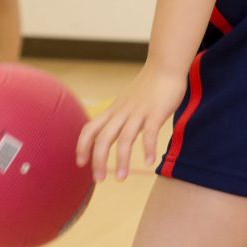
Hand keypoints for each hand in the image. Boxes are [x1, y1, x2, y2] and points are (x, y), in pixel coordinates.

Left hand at [76, 65, 190, 182]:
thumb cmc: (148, 86)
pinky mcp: (156, 112)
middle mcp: (122, 112)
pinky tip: (150, 162)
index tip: (80, 163)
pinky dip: (148, 148)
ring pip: (125, 139)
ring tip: (121, 179)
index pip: (90, 129)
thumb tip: (112, 131)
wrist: (165, 66)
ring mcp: (139, 112)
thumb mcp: (127, 101)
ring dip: (121, 161)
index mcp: (114, 111)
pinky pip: (149, 133)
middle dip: (98, 160)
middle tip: (99, 180)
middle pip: (103, 138)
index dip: (82, 146)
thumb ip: (120, 115)